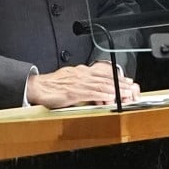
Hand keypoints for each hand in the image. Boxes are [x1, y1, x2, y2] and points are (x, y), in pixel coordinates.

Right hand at [26, 62, 140, 107]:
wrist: (37, 87)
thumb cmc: (50, 85)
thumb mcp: (68, 79)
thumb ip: (81, 82)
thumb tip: (91, 87)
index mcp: (80, 71)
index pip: (102, 72)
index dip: (116, 76)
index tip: (126, 80)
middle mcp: (81, 74)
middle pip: (105, 78)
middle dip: (120, 83)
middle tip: (132, 87)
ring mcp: (78, 83)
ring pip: (101, 84)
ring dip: (116, 89)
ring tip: (126, 93)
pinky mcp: (74, 92)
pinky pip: (91, 93)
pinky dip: (103, 94)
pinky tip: (110, 97)